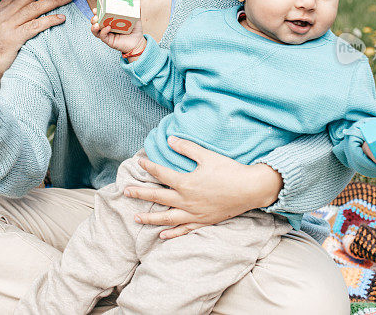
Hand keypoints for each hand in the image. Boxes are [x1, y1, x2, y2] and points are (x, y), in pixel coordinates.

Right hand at [0, 0, 71, 84]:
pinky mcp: (14, 38)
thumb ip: (10, 15)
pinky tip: (62, 18)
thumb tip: (27, 7)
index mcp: (0, 8)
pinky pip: (36, 25)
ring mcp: (8, 25)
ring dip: (55, 0)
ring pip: (35, 7)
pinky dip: (50, 20)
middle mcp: (4, 13)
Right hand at [90, 9, 143, 54]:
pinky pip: (103, 36)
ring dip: (94, 27)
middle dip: (93, 19)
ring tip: (97, 24)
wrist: (138, 42)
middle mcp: (106, 27)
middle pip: (95, 22)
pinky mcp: (109, 41)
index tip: (95, 9)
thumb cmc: (135, 30)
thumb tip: (138, 4)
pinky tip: (108, 28)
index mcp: (110, 20)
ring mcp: (107, 34)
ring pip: (96, 31)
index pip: (100, 15)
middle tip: (96, 16)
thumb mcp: (136, 19)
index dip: (96, 12)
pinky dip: (103, 32)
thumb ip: (135, 12)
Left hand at [124, 137, 282, 238]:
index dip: (149, 167)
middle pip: (158, 197)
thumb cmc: (229, 170)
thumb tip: (170, 139)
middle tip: (126, 192)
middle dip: (140, 194)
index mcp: (186, 182)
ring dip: (150, 218)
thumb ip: (186, 148)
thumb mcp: (207, 155)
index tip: (139, 163)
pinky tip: (162, 236)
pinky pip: (184, 230)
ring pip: (167, 218)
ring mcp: (194, 213)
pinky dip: (172, 233)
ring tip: (136, 218)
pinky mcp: (203, 221)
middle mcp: (186, 200)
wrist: (250, 189)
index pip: (161, 174)